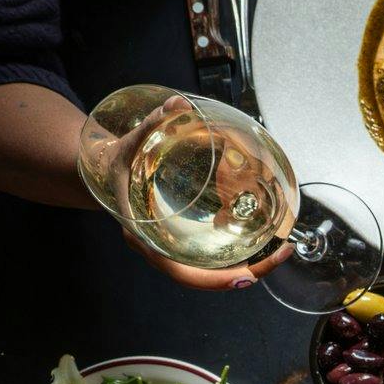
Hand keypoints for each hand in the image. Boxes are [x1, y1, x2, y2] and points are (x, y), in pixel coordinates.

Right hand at [96, 94, 288, 290]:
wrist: (104, 172)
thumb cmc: (118, 161)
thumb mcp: (131, 143)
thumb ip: (154, 124)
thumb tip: (179, 103)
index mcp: (144, 235)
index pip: (181, 271)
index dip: (213, 279)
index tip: (246, 277)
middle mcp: (158, 248)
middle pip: (203, 277)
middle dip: (243, 273)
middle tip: (279, 255)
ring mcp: (170, 247)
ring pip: (210, 269)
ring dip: (245, 265)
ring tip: (278, 250)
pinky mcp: (180, 239)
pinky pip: (210, 254)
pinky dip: (235, 250)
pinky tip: (258, 234)